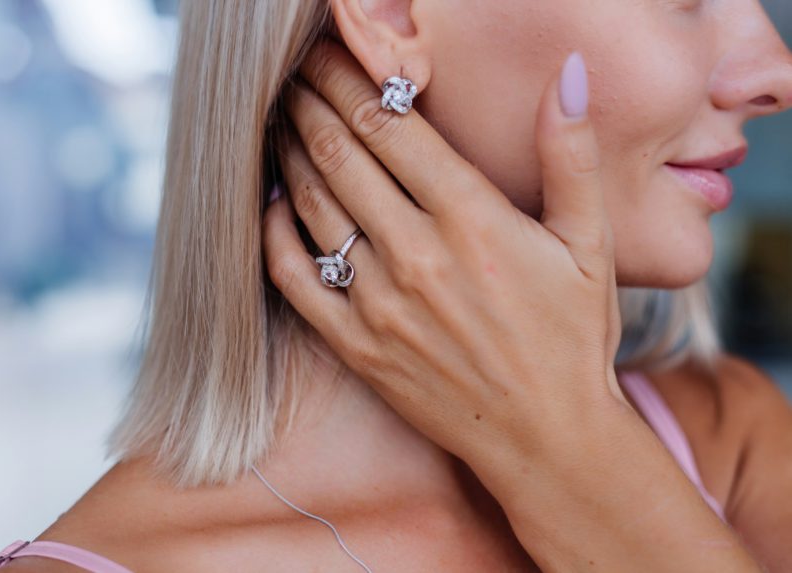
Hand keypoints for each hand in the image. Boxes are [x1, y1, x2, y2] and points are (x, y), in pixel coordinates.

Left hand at [262, 41, 764, 572]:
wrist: (548, 439)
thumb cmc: (573, 341)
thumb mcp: (591, 246)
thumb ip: (571, 156)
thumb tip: (571, 74)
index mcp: (473, 219)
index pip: (391, 125)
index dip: (352, 78)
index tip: (329, 53)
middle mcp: (417, 254)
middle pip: (342, 153)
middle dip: (311, 102)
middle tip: (292, 75)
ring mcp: (379, 303)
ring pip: (314, 206)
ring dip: (292, 153)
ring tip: (279, 121)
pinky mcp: (356, 346)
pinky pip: (296, 278)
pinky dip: (276, 233)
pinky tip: (272, 203)